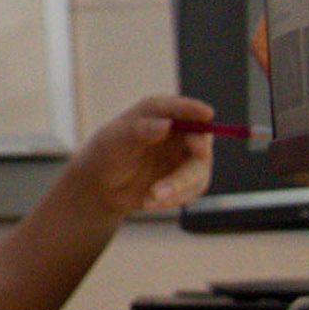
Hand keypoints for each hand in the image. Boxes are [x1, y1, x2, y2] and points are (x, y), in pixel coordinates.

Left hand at [69, 95, 215, 216]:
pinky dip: (173, 198)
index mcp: (158, 113)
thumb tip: (166, 124)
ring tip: (152, 196)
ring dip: (178, 185)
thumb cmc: (105, 155)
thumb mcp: (113, 142)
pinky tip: (149, 201)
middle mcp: (178, 131)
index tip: (206, 113)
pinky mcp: (189, 178)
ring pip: (199, 169)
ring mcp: (186, 155)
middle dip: (199, 152)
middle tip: (197, 155)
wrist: (102, 186)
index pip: (181, 107)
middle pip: (200, 139)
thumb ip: (137, 131)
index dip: (194, 109)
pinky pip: (193, 189)